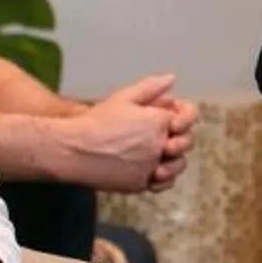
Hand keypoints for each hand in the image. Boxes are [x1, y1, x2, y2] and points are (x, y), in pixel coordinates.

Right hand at [41, 73, 200, 192]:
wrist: (73, 149)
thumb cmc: (96, 121)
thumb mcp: (123, 97)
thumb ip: (151, 87)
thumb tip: (171, 79)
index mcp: (159, 121)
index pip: (188, 117)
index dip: (183, 116)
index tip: (173, 118)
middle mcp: (159, 145)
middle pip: (185, 143)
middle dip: (178, 138)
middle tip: (165, 138)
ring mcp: (151, 166)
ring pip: (177, 165)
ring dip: (172, 159)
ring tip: (159, 155)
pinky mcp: (140, 184)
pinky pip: (162, 183)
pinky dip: (161, 177)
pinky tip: (152, 170)